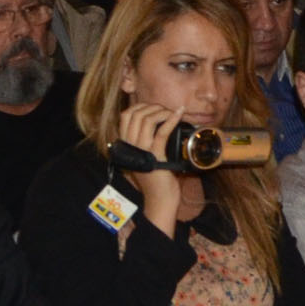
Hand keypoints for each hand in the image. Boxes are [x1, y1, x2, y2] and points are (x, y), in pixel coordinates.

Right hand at [112, 104, 185, 232]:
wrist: (160, 199)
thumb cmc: (156, 178)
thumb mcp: (146, 156)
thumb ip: (145, 141)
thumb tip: (157, 121)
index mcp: (125, 145)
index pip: (125, 116)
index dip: (139, 106)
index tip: (153, 108)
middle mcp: (129, 146)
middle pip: (136, 114)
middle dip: (153, 107)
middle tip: (166, 111)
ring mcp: (141, 151)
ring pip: (147, 120)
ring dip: (162, 112)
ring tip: (173, 113)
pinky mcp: (155, 156)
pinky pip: (161, 132)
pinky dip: (171, 119)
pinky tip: (179, 114)